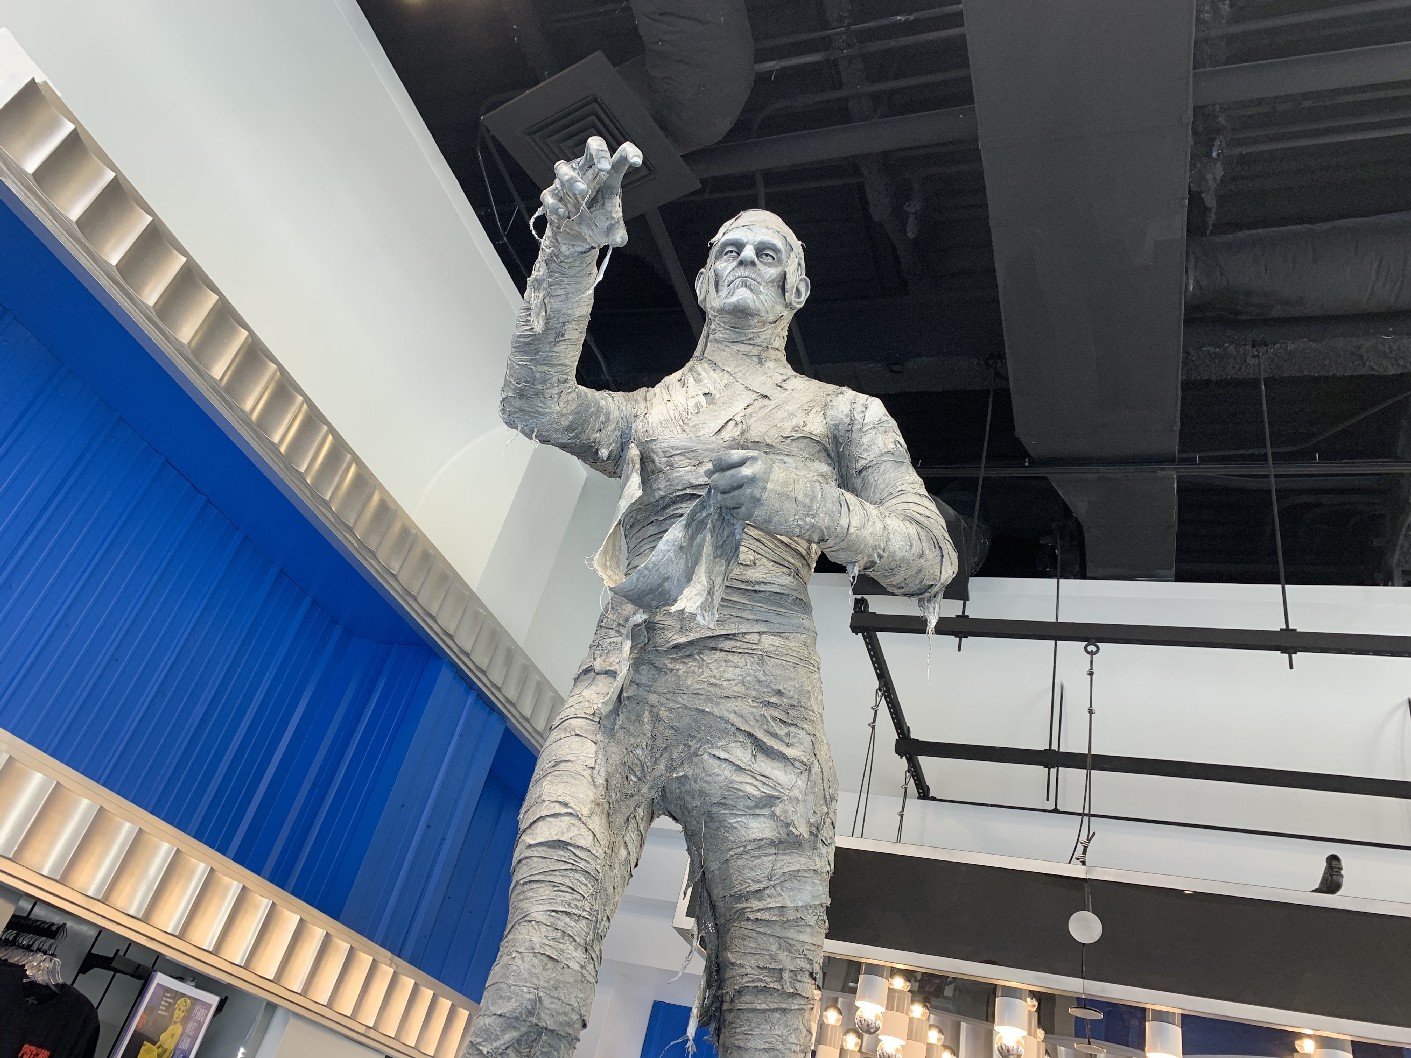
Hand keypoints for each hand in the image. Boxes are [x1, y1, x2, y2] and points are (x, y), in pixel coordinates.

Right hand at [540, 136, 641, 253]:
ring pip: (563, 168)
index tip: (636, 162)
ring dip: (572, 178)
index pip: (619, 157)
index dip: (629, 153)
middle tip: (605, 167)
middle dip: (598, 153)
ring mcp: (567, 182)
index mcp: (607, 175)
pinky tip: (565, 214)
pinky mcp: (552, 196)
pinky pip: (549, 194)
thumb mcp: (611, 229)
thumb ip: (617, 233)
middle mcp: (587, 171)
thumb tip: (618, 241)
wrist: (576, 237)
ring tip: (582, 191)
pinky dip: (555, 203)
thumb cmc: (598, 221)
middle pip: (592, 147)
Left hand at [706, 450, 776, 526]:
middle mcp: (750, 474)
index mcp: (753, 458)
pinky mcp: (751, 512)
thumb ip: (734, 466)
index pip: (719, 460)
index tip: (724, 472)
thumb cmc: (779, 482)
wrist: (803, 503)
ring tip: (742, 498)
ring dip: (727, 500)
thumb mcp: (760, 466)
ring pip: (721, 498)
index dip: (717, 467)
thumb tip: (706, 472)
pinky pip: (732, 511)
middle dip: (719, 486)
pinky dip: (737, 511)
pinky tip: (750, 507)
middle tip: (731, 488)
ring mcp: (751, 494)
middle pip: (716, 480)